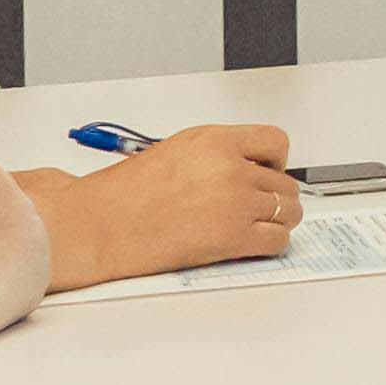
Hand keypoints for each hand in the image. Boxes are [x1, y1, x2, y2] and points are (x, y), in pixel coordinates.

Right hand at [21, 123, 300, 289]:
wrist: (97, 225)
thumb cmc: (121, 195)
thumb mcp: (173, 151)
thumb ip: (214, 155)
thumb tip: (242, 168)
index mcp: (214, 140)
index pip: (274, 141)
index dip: (276, 161)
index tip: (269, 171)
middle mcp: (230, 167)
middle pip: (284, 182)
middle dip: (274, 196)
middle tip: (259, 207)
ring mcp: (234, 202)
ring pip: (287, 210)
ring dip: (278, 220)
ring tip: (259, 226)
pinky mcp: (232, 236)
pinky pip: (277, 239)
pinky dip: (272, 243)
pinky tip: (255, 244)